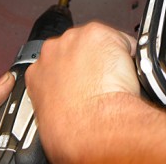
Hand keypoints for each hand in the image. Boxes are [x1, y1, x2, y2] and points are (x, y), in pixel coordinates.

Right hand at [25, 22, 138, 161]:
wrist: (93, 125)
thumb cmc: (74, 131)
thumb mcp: (52, 121)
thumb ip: (57, 103)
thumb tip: (67, 110)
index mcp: (36, 74)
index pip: (55, 65)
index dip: (72, 73)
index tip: (83, 82)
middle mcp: (51, 52)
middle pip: (74, 48)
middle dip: (88, 60)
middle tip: (101, 80)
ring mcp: (74, 40)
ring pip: (97, 42)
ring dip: (107, 55)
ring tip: (115, 78)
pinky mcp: (96, 34)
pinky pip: (122, 40)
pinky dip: (128, 53)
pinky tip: (128, 72)